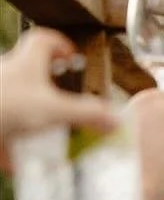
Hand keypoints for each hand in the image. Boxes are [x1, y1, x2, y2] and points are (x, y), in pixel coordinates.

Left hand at [0, 28, 119, 151]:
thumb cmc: (6, 106)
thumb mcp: (54, 110)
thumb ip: (87, 115)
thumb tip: (116, 119)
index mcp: (27, 62)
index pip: (44, 40)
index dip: (60, 44)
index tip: (73, 56)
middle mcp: (11, 74)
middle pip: (33, 70)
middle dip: (53, 84)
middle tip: (73, 99)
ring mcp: (2, 97)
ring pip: (23, 100)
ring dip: (41, 114)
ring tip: (61, 132)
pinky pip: (11, 129)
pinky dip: (23, 144)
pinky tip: (36, 160)